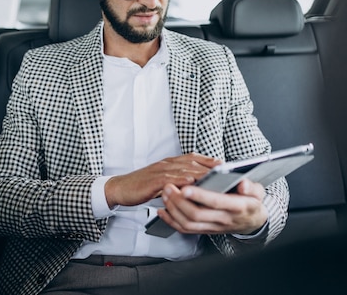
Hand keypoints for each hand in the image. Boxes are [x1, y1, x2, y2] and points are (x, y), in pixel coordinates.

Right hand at [104, 153, 221, 207]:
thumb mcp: (164, 180)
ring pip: (183, 169)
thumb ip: (178, 179)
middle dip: (210, 167)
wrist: (120, 188)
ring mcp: (159, 171)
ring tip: (215, 177)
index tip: (225, 164)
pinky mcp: (152, 180)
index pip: (193, 158)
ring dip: (200, 173)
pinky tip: (190, 182)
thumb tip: (196, 183)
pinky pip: (169, 179)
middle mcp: (166, 164)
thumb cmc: (142, 185)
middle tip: (226, 172)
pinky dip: (180, 180)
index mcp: (170, 162)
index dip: (209, 160)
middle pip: (192, 162)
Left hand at [157, 179, 267, 234]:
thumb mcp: (258, 192)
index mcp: (236, 206)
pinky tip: (162, 210)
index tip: (186, 187)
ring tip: (164, 194)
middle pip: (196, 214)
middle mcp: (223, 219)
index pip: (216, 202)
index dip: (200, 196)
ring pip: (188, 223)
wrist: (252, 221)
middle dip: (179, 201)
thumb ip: (251, 187)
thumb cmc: (252, 201)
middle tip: (168, 187)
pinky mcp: (205, 230)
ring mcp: (213, 226)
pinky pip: (186, 229)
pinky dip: (171, 221)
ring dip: (173, 209)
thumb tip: (243, 184)